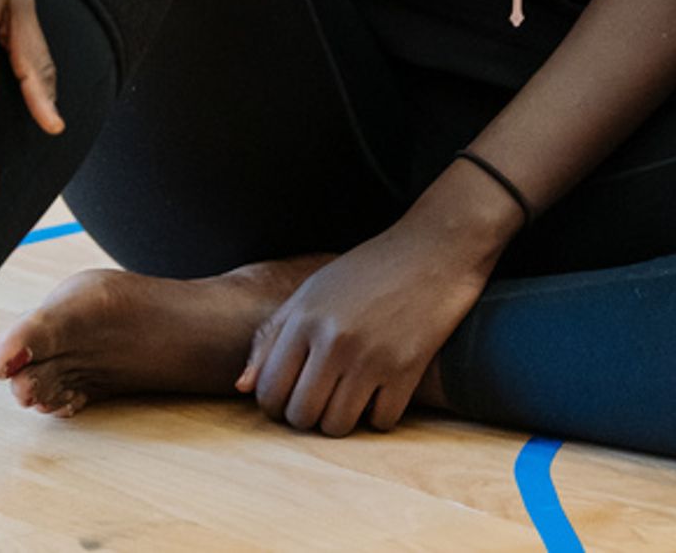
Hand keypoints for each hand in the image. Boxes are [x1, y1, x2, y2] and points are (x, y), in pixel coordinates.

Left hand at [236, 218, 492, 435]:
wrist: (433, 249)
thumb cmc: (368, 269)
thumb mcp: (313, 289)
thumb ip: (272, 335)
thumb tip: (241, 387)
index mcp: (304, 317)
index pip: (268, 391)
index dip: (276, 402)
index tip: (293, 391)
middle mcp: (332, 339)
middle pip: (300, 416)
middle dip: (308, 414)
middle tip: (324, 393)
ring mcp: (370, 357)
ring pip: (337, 426)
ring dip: (343, 417)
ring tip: (352, 390)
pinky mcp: (406, 370)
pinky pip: (379, 422)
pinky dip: (380, 412)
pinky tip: (382, 385)